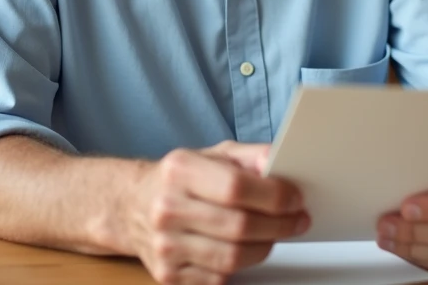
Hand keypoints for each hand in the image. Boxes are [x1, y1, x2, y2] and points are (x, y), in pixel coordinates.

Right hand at [115, 141, 309, 284]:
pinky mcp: (168, 275)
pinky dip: (239, 266)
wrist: (131, 207)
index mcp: (180, 171)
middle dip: (279, 225)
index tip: (295, 199)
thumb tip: (278, 163)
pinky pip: (219, 278)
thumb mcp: (212, 154)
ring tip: (273, 234)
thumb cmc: (179, 180)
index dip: (273, 196)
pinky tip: (243, 248)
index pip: (235, 188)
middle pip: (238, 226)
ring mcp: (165, 245)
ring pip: (232, 258)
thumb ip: (249, 156)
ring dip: (264, 247)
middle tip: (296, 220)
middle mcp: (167, 208)